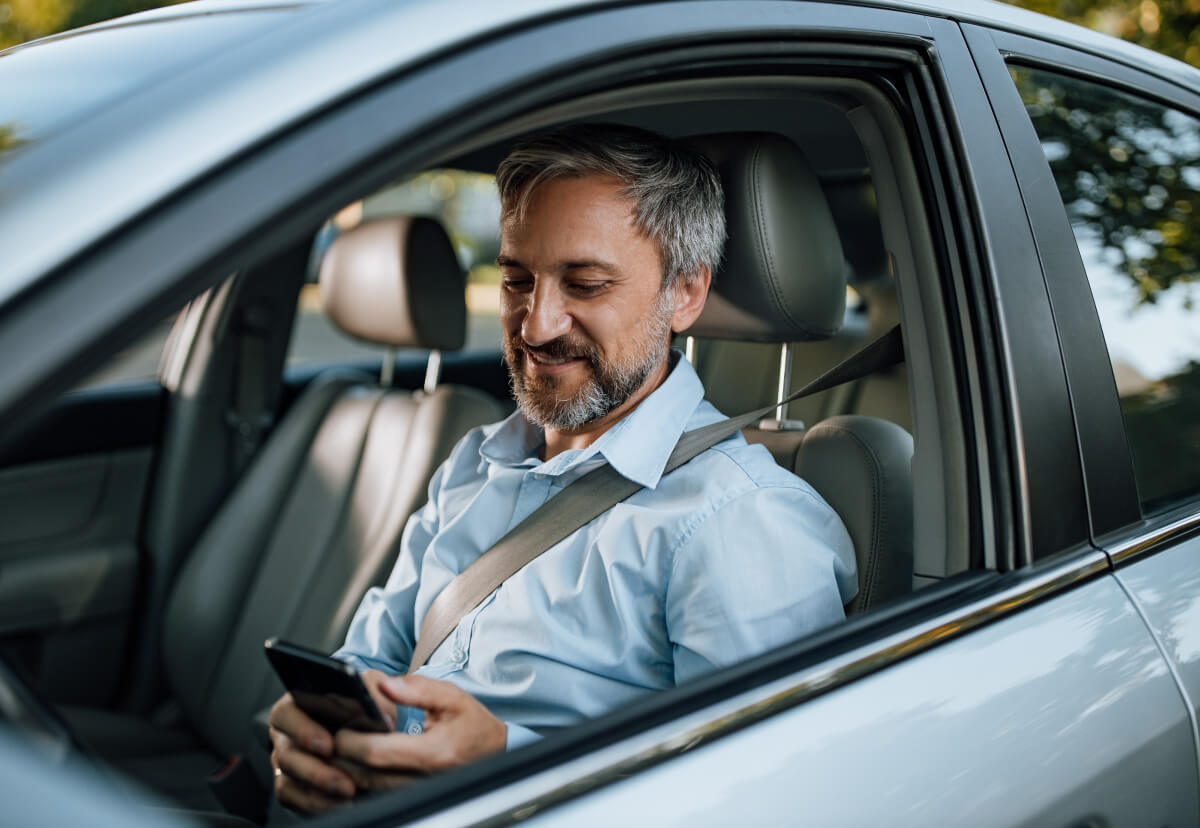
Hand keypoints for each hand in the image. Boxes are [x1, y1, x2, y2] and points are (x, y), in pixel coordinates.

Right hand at [267, 672, 398, 812]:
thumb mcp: (370, 686)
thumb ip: (373, 687)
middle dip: (314, 769)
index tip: (328, 745)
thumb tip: (382, 704)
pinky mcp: (292, 784)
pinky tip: (340, 802)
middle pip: (287, 753)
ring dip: (320, 787)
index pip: (286, 713)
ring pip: (289, 778)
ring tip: (348, 790)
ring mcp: (287, 759)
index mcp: (297, 703)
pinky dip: (316, 802)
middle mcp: (287, 733)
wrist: (368, 727)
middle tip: (342, 778)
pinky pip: (294, 797)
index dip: (303, 730)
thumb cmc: (363, 704)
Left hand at [334, 675, 505, 782]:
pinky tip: (356, 762)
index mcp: (434, 752)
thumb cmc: (473, 725)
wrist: (496, 753)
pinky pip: (375, 794)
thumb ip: (418, 689)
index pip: (378, 753)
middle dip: (342, 757)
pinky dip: (361, 778)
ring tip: (341, 746)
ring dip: (348, 769)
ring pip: (367, 789)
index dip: (352, 742)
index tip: (341, 728)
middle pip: (365, 775)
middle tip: (333, 736)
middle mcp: (424, 778)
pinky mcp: (411, 797)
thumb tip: (385, 685)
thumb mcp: (453, 697)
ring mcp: (417, 792)